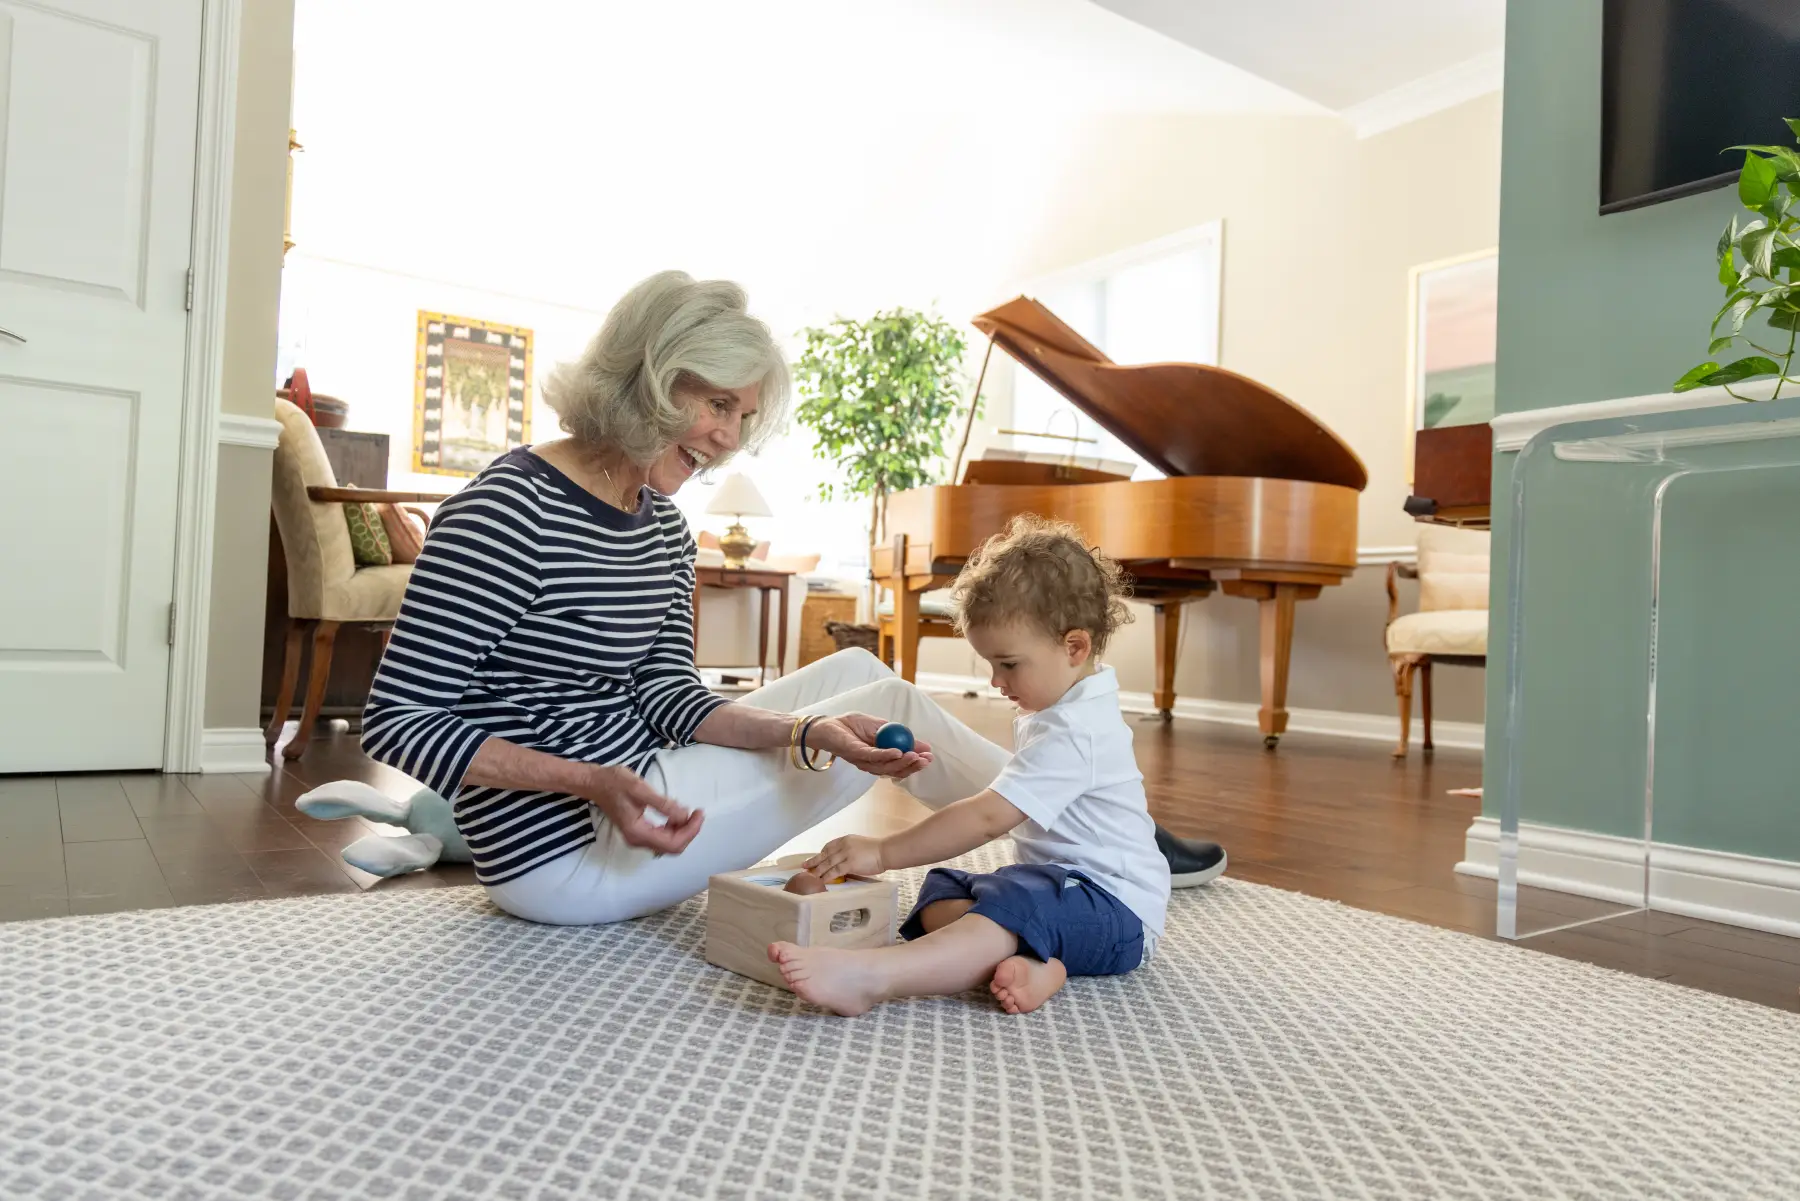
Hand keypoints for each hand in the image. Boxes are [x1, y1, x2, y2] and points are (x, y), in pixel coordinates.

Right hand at [574, 764, 702, 855]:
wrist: (595, 782)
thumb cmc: (615, 782)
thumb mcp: (641, 789)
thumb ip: (663, 804)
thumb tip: (685, 815)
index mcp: (637, 832)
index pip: (672, 843)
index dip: (690, 831)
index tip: (699, 813)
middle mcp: (637, 839)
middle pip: (672, 847)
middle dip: (689, 832)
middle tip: (698, 813)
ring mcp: (637, 837)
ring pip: (668, 843)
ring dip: (683, 830)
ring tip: (691, 812)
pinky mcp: (638, 831)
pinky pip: (662, 836)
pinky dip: (674, 827)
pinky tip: (677, 814)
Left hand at [803, 713, 932, 779]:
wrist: (827, 724)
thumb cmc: (851, 726)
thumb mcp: (879, 727)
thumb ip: (897, 735)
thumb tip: (920, 742)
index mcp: (878, 758)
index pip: (899, 765)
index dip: (915, 763)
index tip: (929, 757)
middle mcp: (871, 763)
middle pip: (895, 770)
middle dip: (912, 766)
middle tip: (926, 760)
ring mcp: (862, 760)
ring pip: (885, 766)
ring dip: (902, 762)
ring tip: (916, 756)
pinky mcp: (854, 753)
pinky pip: (872, 756)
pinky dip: (886, 755)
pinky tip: (898, 752)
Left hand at [805, 835, 885, 880]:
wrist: (886, 851)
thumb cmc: (876, 850)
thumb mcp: (859, 845)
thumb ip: (849, 850)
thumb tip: (842, 860)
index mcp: (846, 839)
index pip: (829, 846)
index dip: (821, 853)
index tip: (816, 858)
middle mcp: (843, 845)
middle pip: (825, 854)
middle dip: (814, 861)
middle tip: (804, 866)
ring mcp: (846, 854)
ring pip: (828, 863)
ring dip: (818, 870)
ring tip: (810, 876)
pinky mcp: (850, 864)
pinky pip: (835, 871)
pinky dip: (827, 876)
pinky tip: (822, 880)